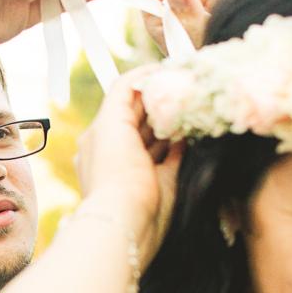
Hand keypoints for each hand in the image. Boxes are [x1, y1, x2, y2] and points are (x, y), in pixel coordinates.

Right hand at [76, 66, 182, 268]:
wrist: (122, 222)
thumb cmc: (143, 218)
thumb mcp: (164, 185)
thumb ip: (171, 160)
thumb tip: (183, 137)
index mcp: (111, 173)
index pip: (140, 142)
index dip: (162, 129)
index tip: (185, 121)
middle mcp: (101, 151)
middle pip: (135, 121)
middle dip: (162, 107)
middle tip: (191, 93)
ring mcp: (102, 135)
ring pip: (130, 103)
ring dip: (159, 90)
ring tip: (186, 78)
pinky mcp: (108, 120)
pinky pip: (125, 86)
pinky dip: (147, 76)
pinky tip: (170, 70)